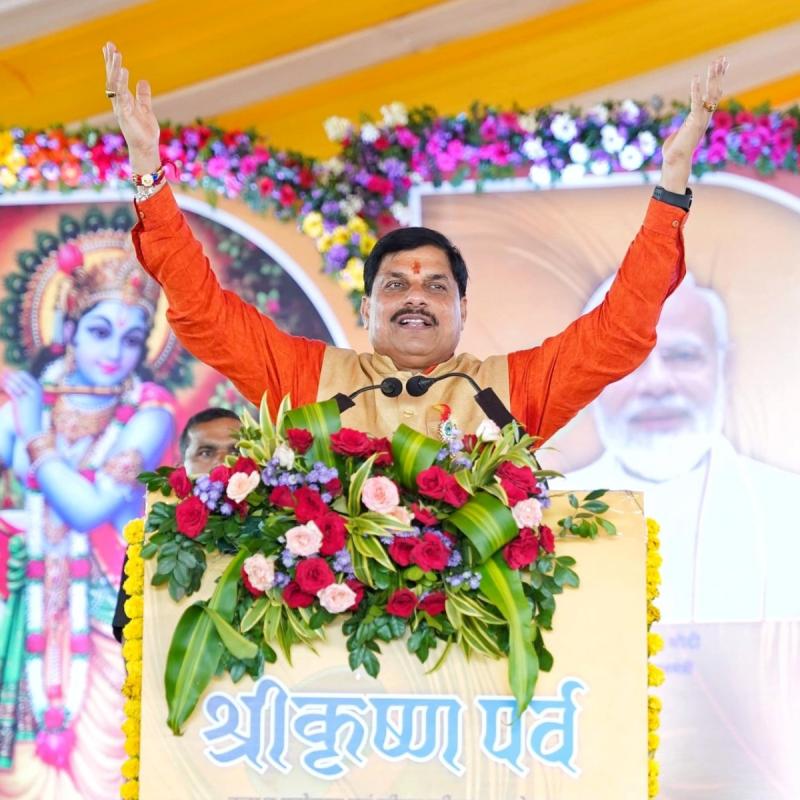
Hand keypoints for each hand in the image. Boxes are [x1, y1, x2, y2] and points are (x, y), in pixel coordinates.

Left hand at [0, 370, 42, 441]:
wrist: (33, 428)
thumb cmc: (30, 415)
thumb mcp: (29, 400)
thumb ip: (23, 390)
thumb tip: (10, 381)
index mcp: (38, 388)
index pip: (23, 374)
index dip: (12, 375)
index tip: (4, 378)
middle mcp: (35, 390)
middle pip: (17, 377)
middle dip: (7, 377)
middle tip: (0, 380)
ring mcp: (29, 395)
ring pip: (13, 383)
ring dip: (5, 382)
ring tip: (0, 384)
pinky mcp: (21, 401)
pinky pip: (11, 391)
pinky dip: (5, 389)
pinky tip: (2, 390)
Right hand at [102, 42, 160, 174]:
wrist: (146, 148)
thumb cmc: (144, 131)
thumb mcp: (145, 108)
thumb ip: (143, 95)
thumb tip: (143, 81)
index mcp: (123, 100)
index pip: (115, 78)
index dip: (112, 64)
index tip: (110, 47)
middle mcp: (119, 102)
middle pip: (112, 78)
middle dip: (110, 62)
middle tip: (109, 44)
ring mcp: (121, 108)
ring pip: (115, 85)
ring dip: (114, 69)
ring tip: (116, 54)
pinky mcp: (125, 115)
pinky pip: (122, 96)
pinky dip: (121, 83)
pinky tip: (123, 71)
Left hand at [660, 56, 728, 193]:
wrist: (675, 163)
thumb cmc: (675, 152)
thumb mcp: (680, 135)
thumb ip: (682, 129)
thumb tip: (678, 133)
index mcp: (701, 117)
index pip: (712, 95)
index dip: (717, 80)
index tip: (720, 66)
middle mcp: (704, 116)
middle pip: (715, 91)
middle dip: (718, 74)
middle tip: (722, 58)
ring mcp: (700, 119)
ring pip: (710, 94)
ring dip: (713, 78)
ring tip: (715, 62)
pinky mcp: (693, 122)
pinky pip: (695, 103)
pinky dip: (695, 90)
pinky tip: (696, 77)